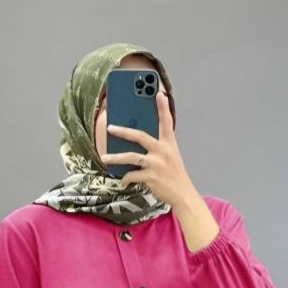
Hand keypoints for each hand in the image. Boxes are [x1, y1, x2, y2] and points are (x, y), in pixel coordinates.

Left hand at [101, 90, 198, 208]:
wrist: (182, 194)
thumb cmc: (174, 175)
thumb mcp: (170, 157)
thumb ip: (157, 148)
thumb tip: (136, 142)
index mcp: (169, 144)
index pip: (167, 121)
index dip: (163, 107)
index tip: (159, 92)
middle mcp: (163, 151)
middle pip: (140, 135)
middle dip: (123, 131)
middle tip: (109, 128)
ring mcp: (157, 164)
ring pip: (131, 156)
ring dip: (115, 158)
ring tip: (104, 158)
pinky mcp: (151, 177)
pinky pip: (132, 175)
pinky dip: (126, 179)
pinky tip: (123, 181)